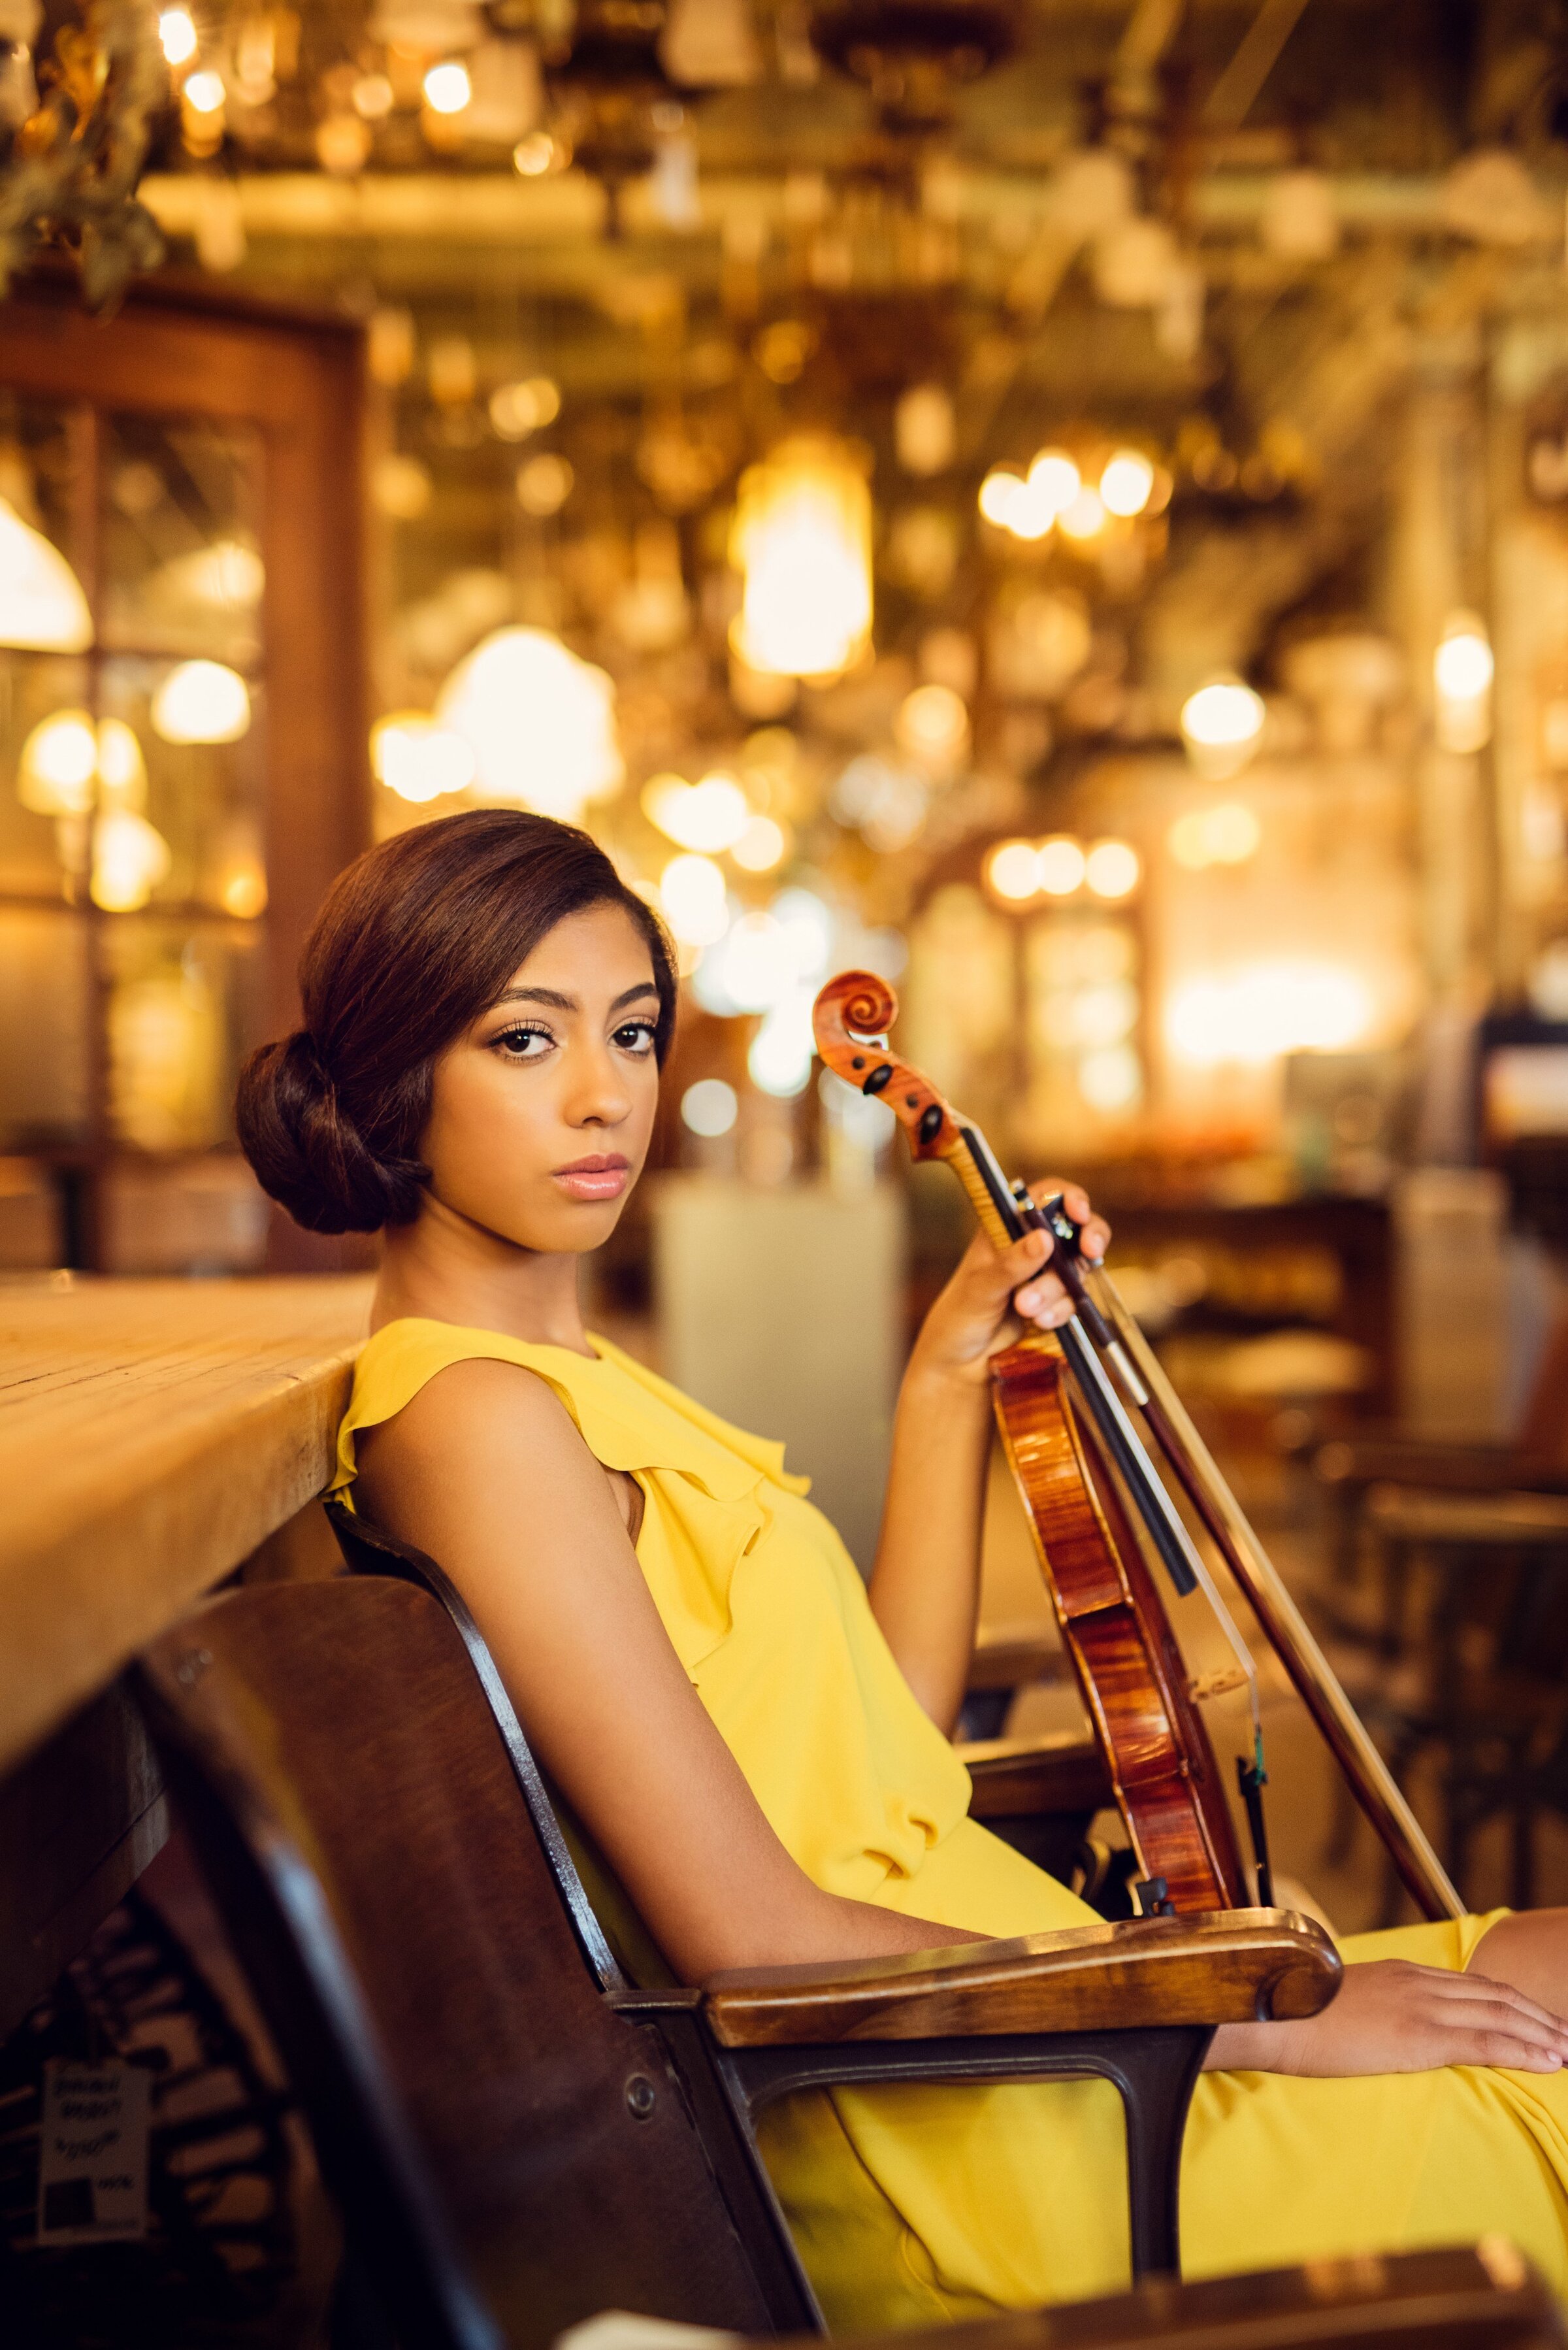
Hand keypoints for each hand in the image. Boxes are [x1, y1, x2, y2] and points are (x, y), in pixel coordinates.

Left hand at [907, 1182, 1112, 1392]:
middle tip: (1090, 1251)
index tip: (1080, 1212)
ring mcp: (1048, 1276)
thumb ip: (1011, 1264)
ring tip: (1025, 1308)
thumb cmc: (959, 1315)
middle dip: (1090, 1238)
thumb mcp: (980, 1287)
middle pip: (1078, 1228)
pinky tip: (1040, 1322)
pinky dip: (1061, 1310)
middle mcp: (1032, 1246)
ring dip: (1057, 1289)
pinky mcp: (1057, 1304)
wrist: (961, 1363)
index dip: (1070, 1197)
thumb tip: (1044, 1239)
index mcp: (1007, 1227)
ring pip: (1076, 1269)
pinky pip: (1075, 1301)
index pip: (1047, 1197)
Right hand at [1207, 1958, 1567, 2076]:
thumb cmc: (1295, 2016)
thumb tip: (1379, 2029)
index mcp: (1400, 1974)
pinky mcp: (1418, 2034)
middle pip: (1494, 1994)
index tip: (1538, 2018)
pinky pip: (1484, 2041)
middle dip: (1537, 2015)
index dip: (1511, 2000)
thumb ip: (1371, 2008)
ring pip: (1499, 2014)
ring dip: (1542, 2032)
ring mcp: (1419, 2005)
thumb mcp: (1343, 2005)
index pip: (1472, 1984)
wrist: (1269, 2015)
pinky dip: (1524, 2049)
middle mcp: (1417, 1982)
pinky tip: (1548, 2061)